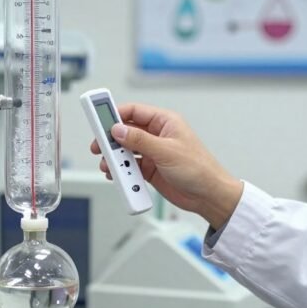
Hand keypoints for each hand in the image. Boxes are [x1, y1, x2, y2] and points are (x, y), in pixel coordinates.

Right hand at [90, 103, 243, 228]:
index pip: (134, 111)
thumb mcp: (166, 151)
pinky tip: (116, 174)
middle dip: (111, 139)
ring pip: (126, 150)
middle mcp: (157, 135)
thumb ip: (140, 140)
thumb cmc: (199, 169)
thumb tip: (118, 130)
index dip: (115, 114)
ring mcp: (153, 153)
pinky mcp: (151, 169)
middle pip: (126, 131)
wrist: (208, 196)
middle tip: (98, 146)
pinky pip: (131, 167)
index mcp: (165, 122)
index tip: (99, 119)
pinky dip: (122, 171)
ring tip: (108, 165)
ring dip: (115, 158)